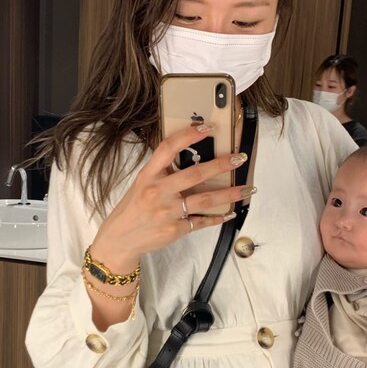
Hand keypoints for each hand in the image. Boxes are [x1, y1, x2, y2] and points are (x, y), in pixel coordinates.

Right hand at [90, 123, 249, 272]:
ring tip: (247, 188)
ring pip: (205, 199)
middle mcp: (158, 192)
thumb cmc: (133, 208)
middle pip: (195, 174)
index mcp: (148, 175)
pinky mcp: (175, 230)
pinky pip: (202, 221)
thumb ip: (162, 171)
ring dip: (230, 193)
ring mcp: (168, 212)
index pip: (168, 148)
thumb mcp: (142, 183)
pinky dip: (218, 217)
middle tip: (239, 158)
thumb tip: (192, 156)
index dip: (188, 136)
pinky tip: (230, 212)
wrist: (120, 240)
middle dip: (221, 165)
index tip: (207, 127)